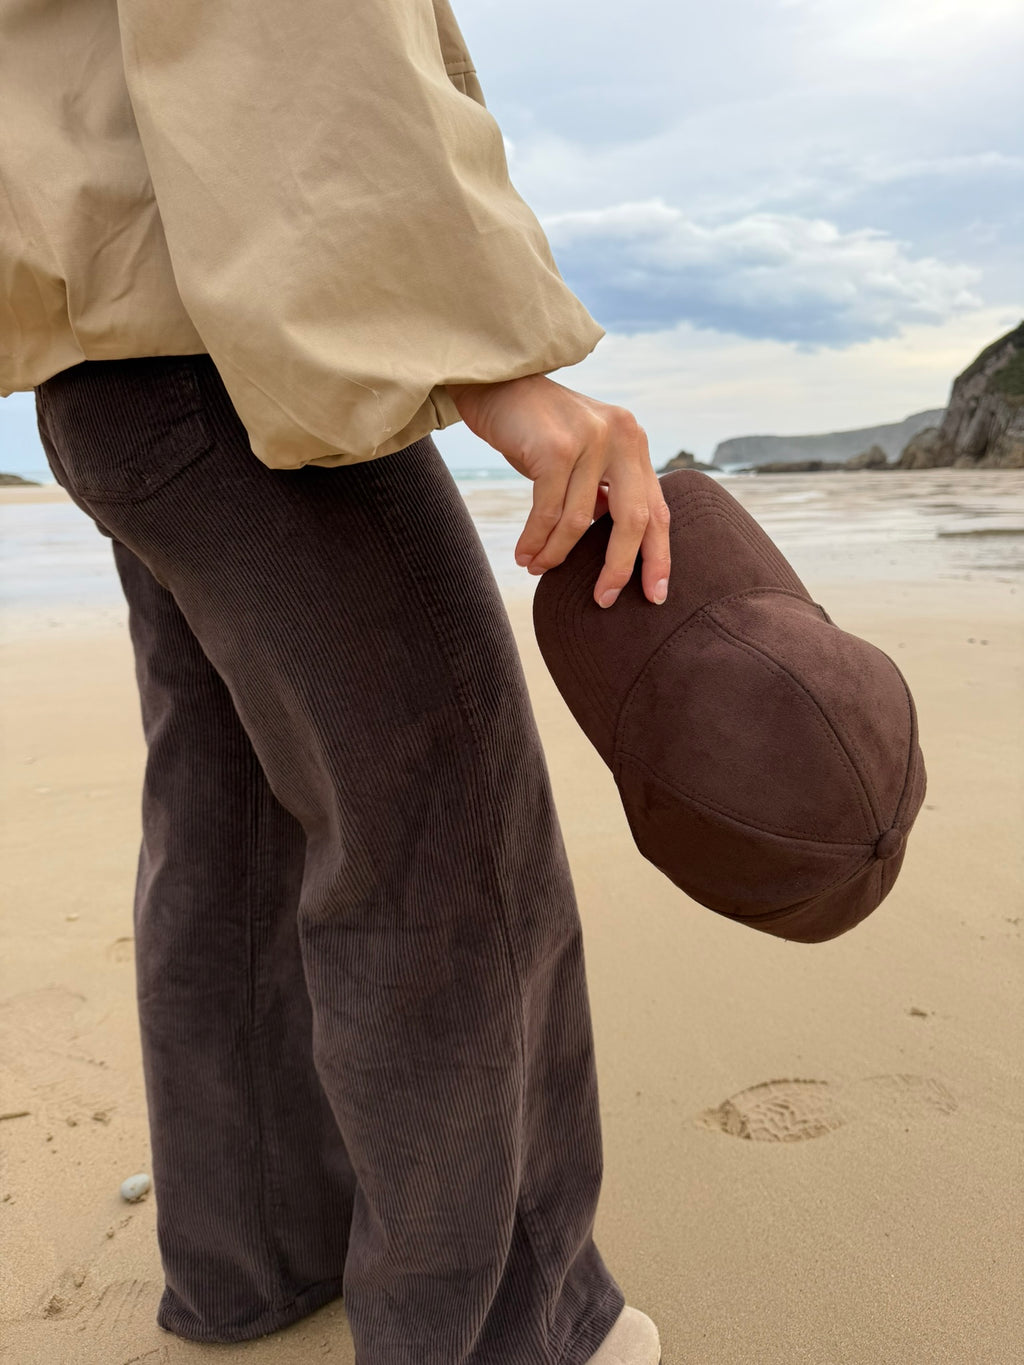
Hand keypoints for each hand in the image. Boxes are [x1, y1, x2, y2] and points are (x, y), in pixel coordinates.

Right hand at [445, 373, 670, 608]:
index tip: (655, 595)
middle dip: (619, 568)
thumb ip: (603, 490)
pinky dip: (535, 540)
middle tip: (603, 599)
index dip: (659, 556)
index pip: (658, 509)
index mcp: (634, 442)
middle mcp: (622, 437)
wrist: (495, 384)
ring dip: (556, 553)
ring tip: (537, 569)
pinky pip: (548, 512)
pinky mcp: (557, 447)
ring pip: (579, 521)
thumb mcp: (582, 456)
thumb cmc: (536, 429)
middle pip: (634, 521)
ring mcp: (591, 440)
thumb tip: (613, 547)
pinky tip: (525, 556)